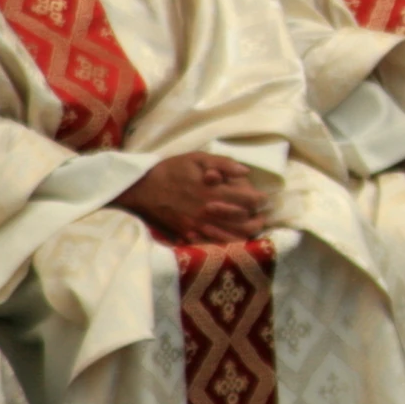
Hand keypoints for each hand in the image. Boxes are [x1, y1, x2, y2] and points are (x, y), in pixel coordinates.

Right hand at [117, 153, 267, 243]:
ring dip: (245, 234)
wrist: (141, 188)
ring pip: (231, 238)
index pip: (248, 201)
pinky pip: (213, 245)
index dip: (260, 200)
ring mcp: (199, 227)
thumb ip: (223, 164)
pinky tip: (231, 238)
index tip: (262, 198)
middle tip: (261, 216)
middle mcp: (210, 213)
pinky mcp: (189, 235)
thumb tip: (245, 172)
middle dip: (257, 220)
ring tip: (251, 228)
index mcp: (214, 192)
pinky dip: (225, 243)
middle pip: (244, 224)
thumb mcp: (197, 158)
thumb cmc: (170, 170)